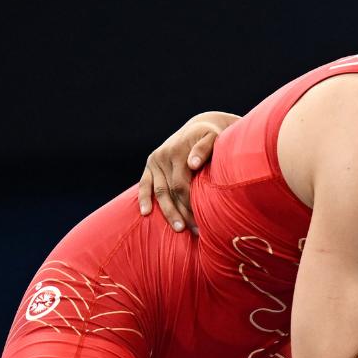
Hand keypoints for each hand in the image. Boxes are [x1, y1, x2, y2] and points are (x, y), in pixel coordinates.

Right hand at [136, 111, 237, 232]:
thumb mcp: (213, 137)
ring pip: (159, 192)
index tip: (201, 222)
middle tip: (193, 231)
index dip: (189, 205)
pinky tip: (145, 213)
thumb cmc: (213, 137)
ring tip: (179, 228)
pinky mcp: (151, 164)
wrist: (201, 126)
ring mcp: (155, 161)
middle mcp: (163, 156)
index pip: (181, 186)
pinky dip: (144, 198)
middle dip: (181, 213)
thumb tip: (192, 164)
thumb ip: (204, 149)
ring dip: (167, 212)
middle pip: (170, 192)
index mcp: (178, 152)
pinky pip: (144, 184)